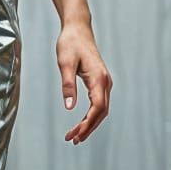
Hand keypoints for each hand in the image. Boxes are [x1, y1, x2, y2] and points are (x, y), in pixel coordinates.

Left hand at [57, 19, 110, 143]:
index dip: (88, 123)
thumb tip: (70, 107)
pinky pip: (99, 103)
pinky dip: (91, 115)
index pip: (98, 107)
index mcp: (99, 78)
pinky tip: (81, 123)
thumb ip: (68, 85)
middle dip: (88, 128)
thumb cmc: (70, 44)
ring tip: (75, 136)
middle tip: (73, 140)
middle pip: (101, 112)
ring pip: (101, 109)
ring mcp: (104, 82)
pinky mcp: (100, 82)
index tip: (76, 134)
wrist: (78, 29)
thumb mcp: (65, 63)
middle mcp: (105, 82)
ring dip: (89, 124)